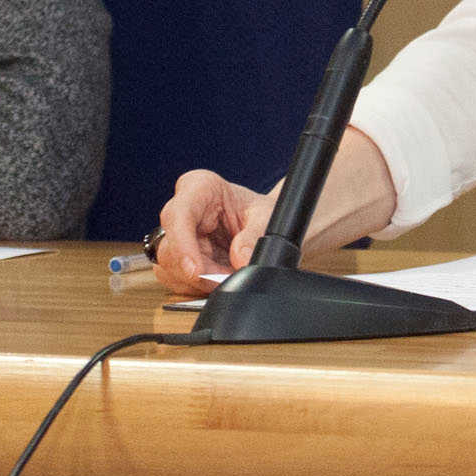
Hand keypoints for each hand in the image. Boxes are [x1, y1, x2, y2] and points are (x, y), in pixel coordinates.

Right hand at [154, 129, 398, 294]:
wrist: (308, 218)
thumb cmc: (295, 207)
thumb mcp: (279, 219)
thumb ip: (258, 237)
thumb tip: (241, 261)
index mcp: (203, 188)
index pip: (178, 211)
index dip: (186, 243)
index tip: (203, 267)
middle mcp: (191, 210)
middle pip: (167, 243)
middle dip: (190, 268)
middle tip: (218, 281)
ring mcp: (191, 237)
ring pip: (169, 265)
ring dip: (195, 281)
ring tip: (228, 280)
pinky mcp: (196, 260)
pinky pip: (182, 280)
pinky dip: (200, 288)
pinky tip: (223, 285)